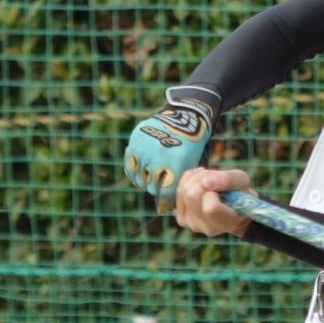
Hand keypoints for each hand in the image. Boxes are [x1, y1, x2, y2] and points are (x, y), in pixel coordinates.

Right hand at [123, 86, 216, 211]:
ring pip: (139, 176)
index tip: (164, 207)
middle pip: (151, 186)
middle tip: (158, 190)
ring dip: (145, 181)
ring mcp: (145, 148)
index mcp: (175, 164)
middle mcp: (158, 157)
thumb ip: (181, 182)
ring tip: (151, 180)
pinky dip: (135, 170)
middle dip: (155, 190)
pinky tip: (141, 171)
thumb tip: (170, 204)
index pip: (165, 193)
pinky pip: (130, 163)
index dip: (165, 202)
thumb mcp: (192, 164)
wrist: (185, 115)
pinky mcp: (136, 140)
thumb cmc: (192, 143)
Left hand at [173, 166, 253, 237]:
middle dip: (202, 179)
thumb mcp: (242, 181)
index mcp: (228, 222)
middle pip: (192, 195)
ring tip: (209, 180)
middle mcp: (209, 228)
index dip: (212, 191)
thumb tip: (205, 182)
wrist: (232, 209)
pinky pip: (179, 192)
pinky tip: (200, 183)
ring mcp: (194, 226)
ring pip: (184, 191)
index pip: (210, 208)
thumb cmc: (240, 194)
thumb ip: (228, 180)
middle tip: (215, 179)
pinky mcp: (183, 220)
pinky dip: (188, 181)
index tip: (220, 188)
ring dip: (196, 178)